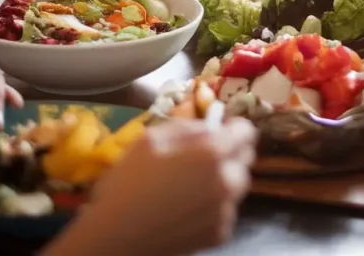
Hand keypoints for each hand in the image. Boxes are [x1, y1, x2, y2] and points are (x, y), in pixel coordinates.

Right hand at [56, 119, 257, 255]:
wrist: (117, 237)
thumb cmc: (128, 182)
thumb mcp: (151, 138)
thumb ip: (188, 127)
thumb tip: (212, 126)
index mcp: (212, 153)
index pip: (247, 132)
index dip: (234, 128)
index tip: (221, 130)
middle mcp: (228, 182)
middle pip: (244, 160)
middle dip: (228, 154)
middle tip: (200, 160)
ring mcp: (226, 211)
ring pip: (237, 186)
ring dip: (222, 180)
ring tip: (190, 186)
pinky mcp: (221, 234)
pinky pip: (226, 210)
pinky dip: (214, 206)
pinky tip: (187, 207)